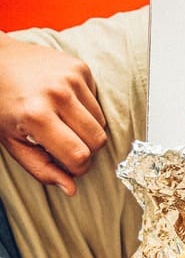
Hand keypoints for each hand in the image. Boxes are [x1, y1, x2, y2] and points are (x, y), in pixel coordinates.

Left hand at [0, 33, 107, 194]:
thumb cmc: (1, 104)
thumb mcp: (12, 141)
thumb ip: (41, 168)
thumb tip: (71, 189)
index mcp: (36, 116)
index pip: (79, 155)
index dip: (78, 168)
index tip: (69, 165)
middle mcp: (57, 94)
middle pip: (97, 140)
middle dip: (87, 149)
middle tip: (67, 145)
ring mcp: (71, 79)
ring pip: (101, 122)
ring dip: (87, 129)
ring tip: (63, 122)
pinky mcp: (80, 69)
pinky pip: (98, 102)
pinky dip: (86, 109)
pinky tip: (65, 103)